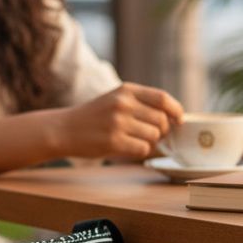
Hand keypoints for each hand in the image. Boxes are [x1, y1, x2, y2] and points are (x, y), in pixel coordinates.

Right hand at [61, 83, 183, 161]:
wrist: (64, 129)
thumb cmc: (94, 116)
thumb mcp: (115, 99)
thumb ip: (141, 103)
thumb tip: (174, 118)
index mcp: (126, 90)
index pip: (162, 98)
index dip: (176, 110)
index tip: (179, 120)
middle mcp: (123, 104)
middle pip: (161, 120)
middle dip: (162, 131)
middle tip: (152, 134)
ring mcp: (118, 123)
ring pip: (153, 136)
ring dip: (150, 142)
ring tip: (135, 140)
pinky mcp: (113, 142)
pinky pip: (143, 150)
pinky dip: (140, 151)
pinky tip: (128, 148)